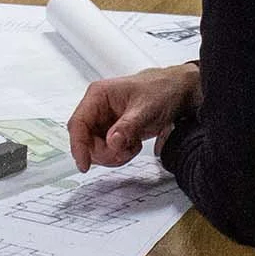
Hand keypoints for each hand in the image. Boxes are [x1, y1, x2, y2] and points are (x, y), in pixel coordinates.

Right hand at [68, 63, 200, 170]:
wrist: (177, 91)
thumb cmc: (161, 90)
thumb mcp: (146, 110)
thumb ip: (127, 127)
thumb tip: (111, 142)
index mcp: (99, 95)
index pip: (78, 124)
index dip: (78, 146)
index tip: (84, 165)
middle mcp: (97, 107)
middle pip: (86, 140)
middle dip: (105, 152)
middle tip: (125, 151)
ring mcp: (104, 120)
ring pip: (96, 148)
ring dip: (114, 154)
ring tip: (133, 145)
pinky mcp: (112, 130)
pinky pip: (107, 149)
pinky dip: (120, 154)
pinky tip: (134, 145)